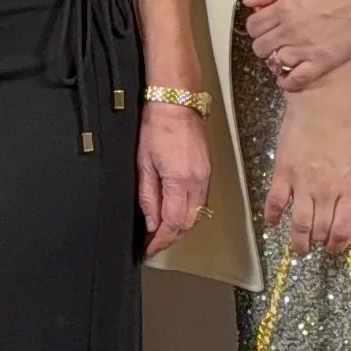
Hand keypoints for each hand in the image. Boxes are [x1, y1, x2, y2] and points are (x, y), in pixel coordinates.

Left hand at [138, 101, 211, 253]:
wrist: (176, 102)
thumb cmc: (156, 126)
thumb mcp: (143, 164)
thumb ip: (148, 196)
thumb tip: (152, 222)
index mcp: (180, 181)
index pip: (173, 223)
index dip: (161, 240)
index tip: (150, 248)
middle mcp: (198, 182)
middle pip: (188, 223)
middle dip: (171, 236)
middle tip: (153, 241)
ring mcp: (205, 176)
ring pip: (197, 213)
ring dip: (180, 224)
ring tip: (162, 228)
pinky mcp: (207, 170)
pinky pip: (201, 200)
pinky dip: (188, 211)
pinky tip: (174, 209)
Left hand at [245, 0, 350, 92]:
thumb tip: (249, 2)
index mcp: (284, 8)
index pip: (253, 26)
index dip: (256, 27)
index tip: (265, 27)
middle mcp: (290, 30)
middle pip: (260, 47)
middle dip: (264, 44)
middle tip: (276, 41)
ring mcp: (306, 48)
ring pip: (275, 63)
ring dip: (277, 60)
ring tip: (287, 55)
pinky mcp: (323, 62)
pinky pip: (296, 80)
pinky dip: (288, 81)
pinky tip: (290, 76)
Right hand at [261, 79, 350, 256]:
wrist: (322, 103)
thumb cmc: (346, 126)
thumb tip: (346, 204)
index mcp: (348, 187)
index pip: (344, 227)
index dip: (339, 243)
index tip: (335, 248)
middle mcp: (326, 191)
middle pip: (321, 229)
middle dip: (319, 243)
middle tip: (315, 247)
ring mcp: (302, 184)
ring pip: (299, 223)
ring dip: (298, 241)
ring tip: (298, 249)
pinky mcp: (283, 173)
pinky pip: (275, 202)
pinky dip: (273, 217)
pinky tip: (273, 224)